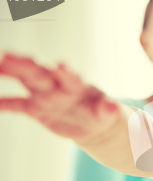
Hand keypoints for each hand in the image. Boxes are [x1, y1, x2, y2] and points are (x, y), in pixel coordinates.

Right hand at [0, 53, 119, 143]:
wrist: (93, 124)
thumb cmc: (101, 113)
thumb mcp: (108, 113)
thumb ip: (108, 109)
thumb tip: (114, 107)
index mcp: (77, 85)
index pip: (70, 76)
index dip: (66, 71)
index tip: (62, 65)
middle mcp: (58, 86)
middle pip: (41, 73)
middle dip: (26, 65)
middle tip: (9, 56)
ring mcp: (45, 95)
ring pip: (26, 81)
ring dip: (12, 73)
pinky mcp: (36, 108)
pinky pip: (18, 105)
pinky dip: (5, 103)